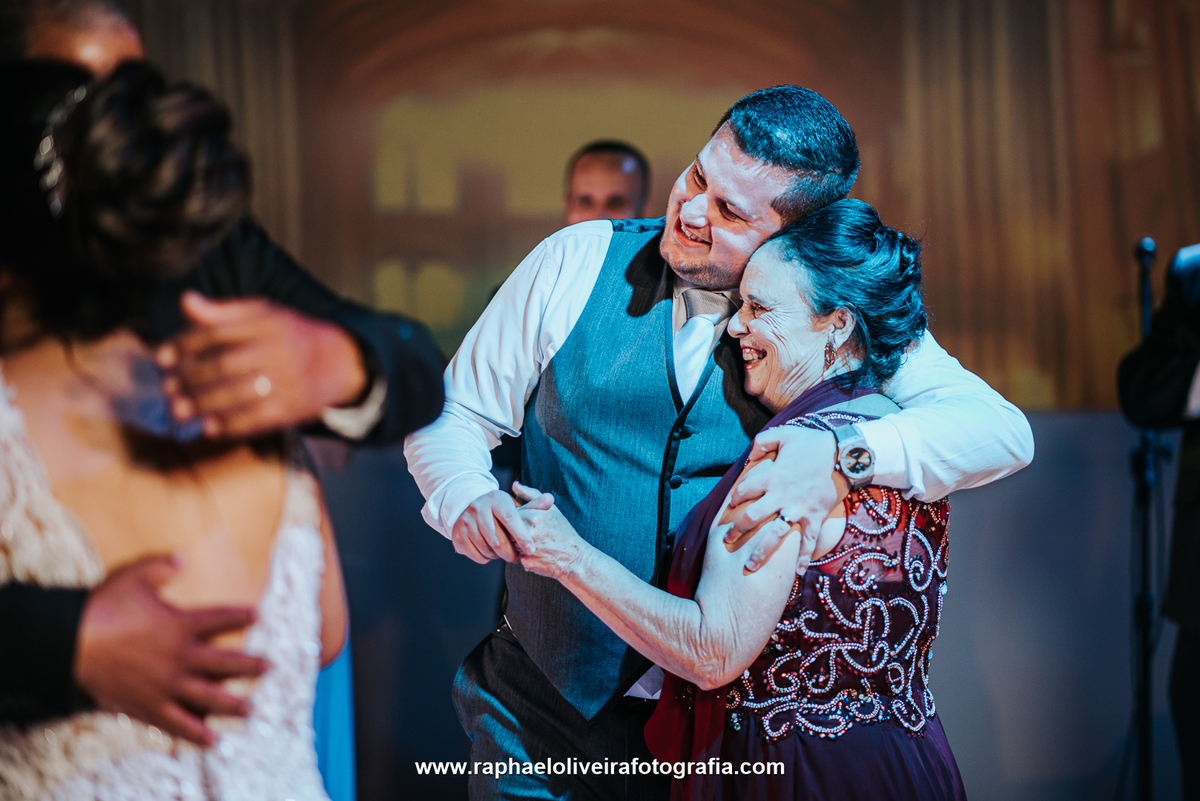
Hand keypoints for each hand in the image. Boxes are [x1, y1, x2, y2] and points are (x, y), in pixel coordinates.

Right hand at [74, 554, 267, 746]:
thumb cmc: (101, 608)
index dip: (241, 616)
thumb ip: (160, 566)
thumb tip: (180, 558)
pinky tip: (212, 741)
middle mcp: (181, 657)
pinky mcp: (149, 706)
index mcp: (181, 625)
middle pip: (225, 663)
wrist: (69, 645)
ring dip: (233, 704)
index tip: (258, 615)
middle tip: (270, 667)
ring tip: (251, 709)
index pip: (221, 619)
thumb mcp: (133, 577)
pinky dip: (196, 734)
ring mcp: (167, 684)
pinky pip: (178, 724)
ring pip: (209, 697)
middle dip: (250, 666)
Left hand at [157, 292, 368, 437]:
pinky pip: (256, 419)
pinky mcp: (292, 408)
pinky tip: (209, 427)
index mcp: (268, 323)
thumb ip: (223, 311)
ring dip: (204, 404)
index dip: (185, 344)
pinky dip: (230, 425)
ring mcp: (287, 381)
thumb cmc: (290, 336)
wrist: (339, 363)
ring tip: (180, 410)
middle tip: (168, 387)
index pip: (219, 332)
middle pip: (225, 365)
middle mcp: (278, 351)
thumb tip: (185, 300)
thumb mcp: (263, 314)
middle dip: (191, 378)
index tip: (162, 357)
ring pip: (238, 394)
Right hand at [451, 490, 536, 564]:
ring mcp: (466, 521)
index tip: (531, 550)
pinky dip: (486, 558)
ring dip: (498, 556)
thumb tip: (550, 499)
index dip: (522, 537)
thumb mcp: (514, 503)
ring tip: (503, 552)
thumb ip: (533, 505)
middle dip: (510, 553)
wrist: (469, 504)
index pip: (511, 520)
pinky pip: (477, 555)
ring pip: (487, 549)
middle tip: (517, 557)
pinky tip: (490, 552)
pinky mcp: (458, 534)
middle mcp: (478, 508)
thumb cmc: (499, 508)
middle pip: (498, 540)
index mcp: (496, 499)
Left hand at [511, 482, 584, 580]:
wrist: (575, 557)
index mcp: (531, 516)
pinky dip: (524, 558)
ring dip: (518, 546)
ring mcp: (527, 548)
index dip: (517, 521)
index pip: (510, 516)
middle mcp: (528, 532)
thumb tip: (514, 484)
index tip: (528, 524)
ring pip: (510, 545)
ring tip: (537, 545)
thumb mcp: (551, 509)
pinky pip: (517, 558)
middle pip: (508, 531)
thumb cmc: (563, 532)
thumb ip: (531, 494)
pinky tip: (537, 556)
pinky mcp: (527, 563)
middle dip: (515, 533)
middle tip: (534, 536)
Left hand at [728, 426, 848, 573]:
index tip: (730, 505)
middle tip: (727, 540)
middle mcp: (782, 496)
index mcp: (773, 476)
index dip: (734, 498)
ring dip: (761, 552)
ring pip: (776, 535)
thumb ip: (761, 442)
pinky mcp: (816, 517)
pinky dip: (804, 557)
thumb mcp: (784, 434)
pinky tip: (797, 572)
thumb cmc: (812, 442)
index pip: (745, 490)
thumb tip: (748, 455)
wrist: (843, 455)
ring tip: (750, 566)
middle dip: (737, 530)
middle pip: (753, 517)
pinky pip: (808, 541)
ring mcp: (799, 509)